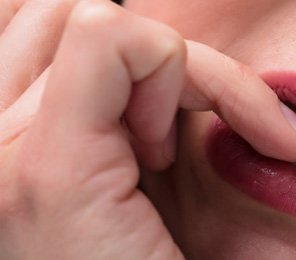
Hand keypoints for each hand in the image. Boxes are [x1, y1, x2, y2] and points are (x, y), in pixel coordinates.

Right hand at [0, 0, 295, 258]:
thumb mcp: (119, 164)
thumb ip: (108, 100)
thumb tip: (136, 39)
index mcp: (2, 131)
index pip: (47, 21)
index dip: (122, 56)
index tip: (151, 135)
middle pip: (72, 12)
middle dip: (152, 62)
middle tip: (160, 141)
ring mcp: (0, 148)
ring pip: (98, 16)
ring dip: (165, 74)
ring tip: (155, 152)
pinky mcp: (45, 170)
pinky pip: (115, 43)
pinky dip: (177, 80)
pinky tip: (161, 156)